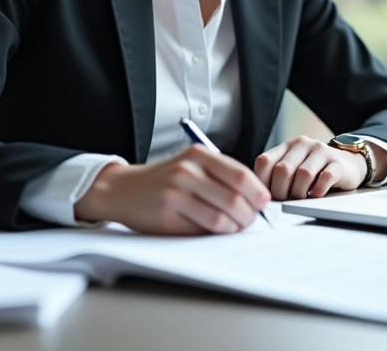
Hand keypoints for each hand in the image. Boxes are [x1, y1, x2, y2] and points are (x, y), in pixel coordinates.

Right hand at [73, 145, 270, 234]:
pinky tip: (214, 230)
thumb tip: (255, 199)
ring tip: (234, 227)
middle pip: (234, 197)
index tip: (263, 204)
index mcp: (199, 155)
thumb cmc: (163, 180)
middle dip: (248, 214)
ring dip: (234, 227)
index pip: (241, 174)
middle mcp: (188, 169)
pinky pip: (203, 227)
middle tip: (249, 221)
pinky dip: (216, 232)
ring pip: (221, 216)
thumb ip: (220, 176)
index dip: (257, 192)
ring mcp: (177, 191)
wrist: (123, 189)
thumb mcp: (191, 165)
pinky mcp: (168, 212)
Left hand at [255, 135, 370, 200]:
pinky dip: (318, 190)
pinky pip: (325, 177)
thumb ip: (278, 176)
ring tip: (302, 198)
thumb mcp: (294, 168)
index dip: (263, 183)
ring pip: (303, 174)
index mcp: (287, 146)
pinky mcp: (338, 163)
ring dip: (300, 193)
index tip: (268, 196)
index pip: (265, 162)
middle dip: (281, 192)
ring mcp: (321, 151)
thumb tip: (262, 199)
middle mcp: (302, 144)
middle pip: (282, 170)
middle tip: (286, 201)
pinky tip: (316, 195)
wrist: (348, 164)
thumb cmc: (315, 172)